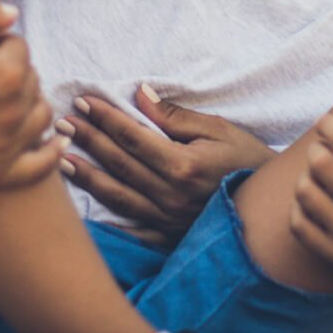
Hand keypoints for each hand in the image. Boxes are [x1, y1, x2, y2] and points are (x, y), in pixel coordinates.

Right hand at [0, 0, 63, 189]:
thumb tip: (14, 16)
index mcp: (9, 76)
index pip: (19, 47)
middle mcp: (14, 115)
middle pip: (31, 81)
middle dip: (10, 72)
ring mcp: (5, 148)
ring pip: (39, 118)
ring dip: (28, 104)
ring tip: (4, 99)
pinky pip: (38, 166)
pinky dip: (50, 153)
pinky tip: (57, 143)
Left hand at [56, 84, 275, 246]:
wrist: (270, 204)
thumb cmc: (246, 159)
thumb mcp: (218, 129)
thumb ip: (176, 117)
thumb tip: (140, 96)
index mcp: (183, 165)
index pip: (132, 136)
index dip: (105, 118)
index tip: (83, 102)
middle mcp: (171, 195)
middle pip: (119, 163)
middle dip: (88, 140)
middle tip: (62, 123)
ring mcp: (168, 219)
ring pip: (117, 196)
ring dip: (87, 176)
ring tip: (62, 160)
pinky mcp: (170, 236)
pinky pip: (132, 230)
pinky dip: (108, 220)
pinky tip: (86, 210)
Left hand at [289, 95, 332, 281]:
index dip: (329, 124)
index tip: (326, 123)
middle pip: (320, 162)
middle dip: (316, 149)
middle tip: (321, 150)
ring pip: (304, 190)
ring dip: (305, 177)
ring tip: (317, 176)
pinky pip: (298, 222)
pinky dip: (299, 208)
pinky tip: (312, 202)